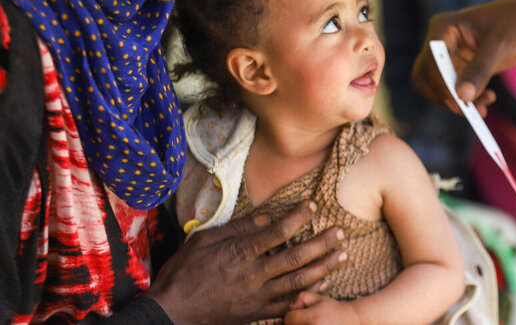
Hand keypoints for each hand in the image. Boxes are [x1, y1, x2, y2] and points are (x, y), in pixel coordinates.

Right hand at [147, 201, 346, 324]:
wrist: (171, 313)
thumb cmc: (183, 272)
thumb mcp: (203, 240)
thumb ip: (237, 228)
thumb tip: (266, 218)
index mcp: (240, 253)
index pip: (278, 231)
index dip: (298, 216)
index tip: (312, 204)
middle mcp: (253, 275)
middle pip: (297, 257)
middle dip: (322, 243)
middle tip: (340, 232)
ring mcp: (256, 297)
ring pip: (299, 282)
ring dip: (324, 268)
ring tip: (343, 255)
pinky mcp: (256, 313)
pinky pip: (288, 304)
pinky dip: (309, 295)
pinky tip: (324, 285)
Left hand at [284, 292, 360, 324]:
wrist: (351, 321)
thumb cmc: (332, 309)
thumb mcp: (318, 298)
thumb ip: (300, 298)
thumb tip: (290, 308)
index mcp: (312, 318)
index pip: (288, 318)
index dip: (292, 314)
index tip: (301, 313)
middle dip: (295, 323)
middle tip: (308, 320)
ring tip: (312, 324)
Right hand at [411, 0, 515, 115]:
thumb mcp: (498, 45)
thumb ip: (479, 70)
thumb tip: (463, 97)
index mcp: (443, 27)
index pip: (430, 61)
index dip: (441, 83)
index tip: (460, 102)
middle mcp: (440, 42)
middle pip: (426, 76)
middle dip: (445, 96)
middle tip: (468, 111)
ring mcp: (448, 57)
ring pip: (438, 87)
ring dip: (456, 102)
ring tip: (483, 108)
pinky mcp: (459, 70)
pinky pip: (453, 91)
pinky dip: (466, 101)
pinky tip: (487, 100)